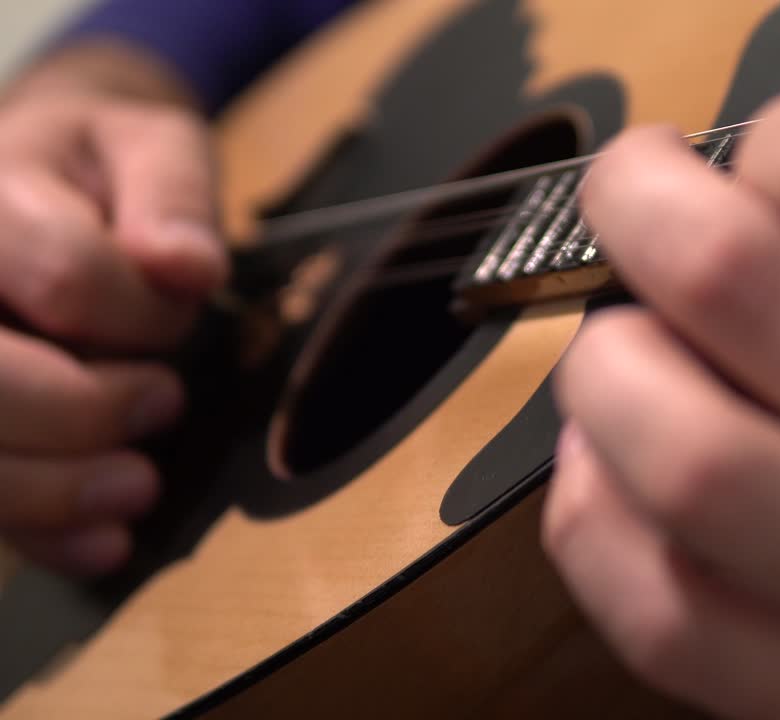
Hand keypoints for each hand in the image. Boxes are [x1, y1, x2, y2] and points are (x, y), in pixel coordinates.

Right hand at [0, 44, 226, 574]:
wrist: (45, 174)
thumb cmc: (101, 159)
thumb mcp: (150, 141)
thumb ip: (171, 193)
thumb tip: (186, 267)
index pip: (61, 278)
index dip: (139, 312)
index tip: (183, 297)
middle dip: (82, 413)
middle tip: (166, 402)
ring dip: (54, 492)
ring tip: (139, 487)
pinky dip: (40, 532)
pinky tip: (103, 544)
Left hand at [544, 1, 779, 717]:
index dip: (774, 132)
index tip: (757, 151)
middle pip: (744, 304)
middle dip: (644, 215)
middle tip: (640, 202)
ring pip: (690, 474)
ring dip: (608, 376)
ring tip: (627, 343)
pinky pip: (673, 622)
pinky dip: (598, 528)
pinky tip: (619, 469)